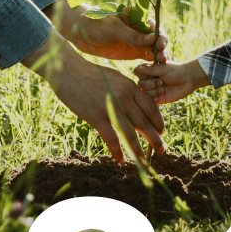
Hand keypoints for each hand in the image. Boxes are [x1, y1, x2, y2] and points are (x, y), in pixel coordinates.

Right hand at [23, 30, 165, 162]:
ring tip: (144, 161)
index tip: (161, 131)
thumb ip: (126, 91)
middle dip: (155, 138)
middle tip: (162, 150)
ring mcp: (110, 107)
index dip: (158, 121)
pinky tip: (120, 159)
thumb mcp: (114, 78)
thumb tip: (134, 103)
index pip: (151, 107)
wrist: (68, 70)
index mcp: (129, 87)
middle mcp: (124, 97)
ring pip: (130, 133)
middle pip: (144, 122)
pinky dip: (117, 150)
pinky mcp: (96, 116)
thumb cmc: (90, 74)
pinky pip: (111, 138)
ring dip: (138, 149)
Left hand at [45, 0, 169, 62]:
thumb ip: (132, 36)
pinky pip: (145, 60)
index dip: (160, 36)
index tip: (160, 44)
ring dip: (158, 59)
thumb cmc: (94, 23)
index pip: (154, 27)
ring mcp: (135, 42)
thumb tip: (153, 39)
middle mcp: (138, 30)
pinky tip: (154, 74)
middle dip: (161, 49)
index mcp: (136, 18)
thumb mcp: (113, 29)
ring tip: (162, 67)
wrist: (77, 30)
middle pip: (156, 40)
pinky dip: (150, 66)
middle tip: (163, 59)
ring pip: (152, 51)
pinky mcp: (130, 52)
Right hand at [133, 59, 210, 105]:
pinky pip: (149, 101)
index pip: (137, 72)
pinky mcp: (157, 99)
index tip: (153, 73)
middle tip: (161, 81)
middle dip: (150, 83)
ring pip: (144, 93)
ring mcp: (152, 90)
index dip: (143, 74)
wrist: (188, 80)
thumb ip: (150, 69)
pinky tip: (162, 95)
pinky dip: (154, 99)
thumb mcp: (163, 69)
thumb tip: (137, 68)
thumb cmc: (176, 71)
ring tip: (163, 88)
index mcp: (149, 71)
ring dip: (153, 91)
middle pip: (140, 84)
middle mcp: (149, 80)